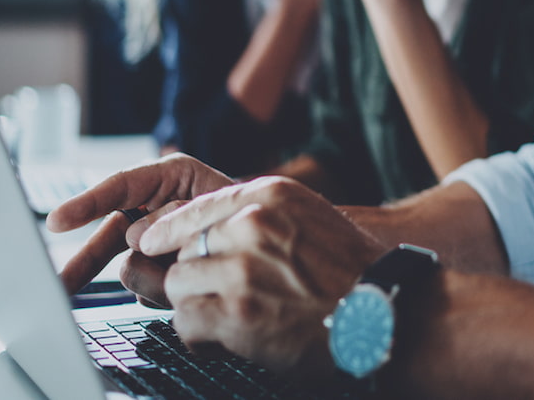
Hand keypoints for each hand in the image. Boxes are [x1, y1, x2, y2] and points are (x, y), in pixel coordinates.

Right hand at [45, 153, 233, 295]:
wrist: (263, 236)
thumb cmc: (242, 206)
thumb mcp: (213, 194)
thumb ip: (174, 212)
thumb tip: (136, 243)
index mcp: (162, 180)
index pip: (117, 189)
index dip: (86, 204)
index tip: (56, 222)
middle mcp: (149, 214)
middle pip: (105, 240)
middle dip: (83, 264)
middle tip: (56, 285)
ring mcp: (152, 249)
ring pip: (131, 269)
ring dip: (154, 272)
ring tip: (186, 263)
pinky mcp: (159, 277)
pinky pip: (147, 291)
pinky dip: (160, 291)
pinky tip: (180, 285)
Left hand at [136, 176, 386, 378]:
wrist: (383, 313)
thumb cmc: (351, 270)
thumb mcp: (309, 217)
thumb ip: (261, 213)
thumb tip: (208, 223)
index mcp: (270, 196)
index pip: (197, 207)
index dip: (168, 229)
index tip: (150, 240)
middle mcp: (253, 224)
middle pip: (186, 248)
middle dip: (193, 275)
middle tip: (214, 296)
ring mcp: (243, 268)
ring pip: (178, 284)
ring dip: (194, 305)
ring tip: (221, 320)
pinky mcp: (237, 313)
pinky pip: (186, 321)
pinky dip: (196, 334)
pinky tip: (218, 338)